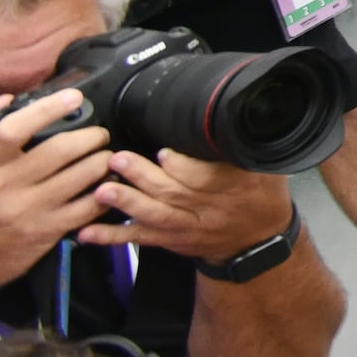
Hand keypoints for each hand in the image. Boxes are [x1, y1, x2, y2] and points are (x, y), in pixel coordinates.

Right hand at [0, 90, 115, 290]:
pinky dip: (103, 194)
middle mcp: (3, 187)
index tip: (73, 98)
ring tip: (107, 158)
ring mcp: (25, 211)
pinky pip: (85, 209)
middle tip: (99, 135)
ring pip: (79, 177)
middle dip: (91, 137)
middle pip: (59, 150)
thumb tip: (7, 100)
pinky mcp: (43, 233)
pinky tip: (107, 186)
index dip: (47, 109)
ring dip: (103, 162)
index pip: (13, 129)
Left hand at [83, 149, 289, 258]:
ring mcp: (187, 227)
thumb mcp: (268, 167)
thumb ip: (246, 146)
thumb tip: (233, 115)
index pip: (208, 178)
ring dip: (127, 203)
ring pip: (155, 216)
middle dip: (144, 178)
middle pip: (175, 195)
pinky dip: (113, 236)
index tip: (163, 152)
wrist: (257, 241)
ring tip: (102, 190)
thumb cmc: (261, 197)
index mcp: (235, 187)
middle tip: (119, 160)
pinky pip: (139, 239)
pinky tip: (88, 232)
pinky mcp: (170, 240)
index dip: (184, 167)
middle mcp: (209, 210)